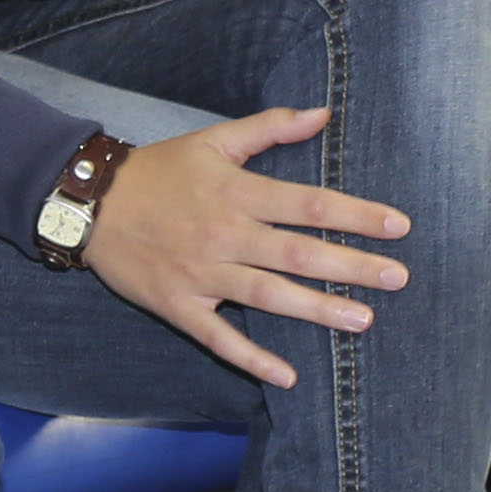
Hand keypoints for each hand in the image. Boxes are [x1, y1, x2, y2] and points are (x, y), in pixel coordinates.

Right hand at [79, 105, 414, 389]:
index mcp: (237, 193)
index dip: (357, 214)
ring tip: (362, 320)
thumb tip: (322, 114)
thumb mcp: (213, 139)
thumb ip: (269, 128)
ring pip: (268, 296)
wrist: (91, 203)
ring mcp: (202, 274)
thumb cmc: (160, 170)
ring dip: (317, 310)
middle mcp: (225, 235)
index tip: (399, 226)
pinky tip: (286, 377)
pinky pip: (218, 338)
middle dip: (352, 266)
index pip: (309, 204)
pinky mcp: (179, 306)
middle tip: (398, 278)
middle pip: (298, 253)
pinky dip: (251, 358)